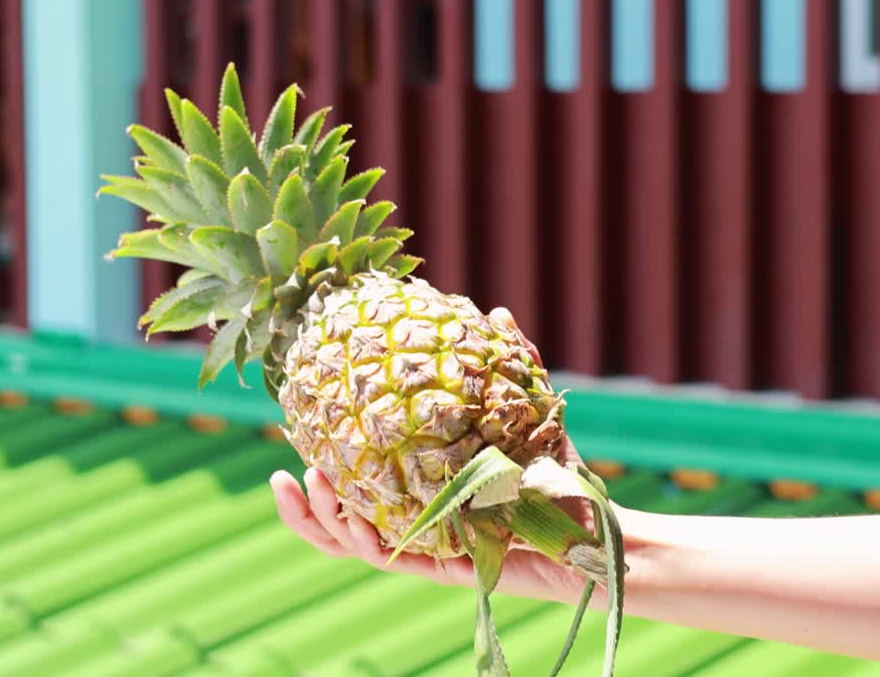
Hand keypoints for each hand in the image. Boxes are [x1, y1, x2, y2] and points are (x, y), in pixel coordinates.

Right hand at [269, 307, 603, 604]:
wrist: (595, 525)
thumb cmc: (558, 474)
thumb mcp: (528, 413)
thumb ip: (511, 365)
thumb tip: (497, 311)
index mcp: (420, 491)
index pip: (358, 481)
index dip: (324, 462)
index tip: (297, 429)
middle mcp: (416, 522)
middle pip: (343, 521)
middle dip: (307, 503)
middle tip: (285, 472)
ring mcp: (430, 547)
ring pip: (356, 544)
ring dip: (327, 518)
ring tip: (310, 483)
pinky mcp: (449, 567)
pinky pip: (397, 559)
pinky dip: (368, 542)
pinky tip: (354, 521)